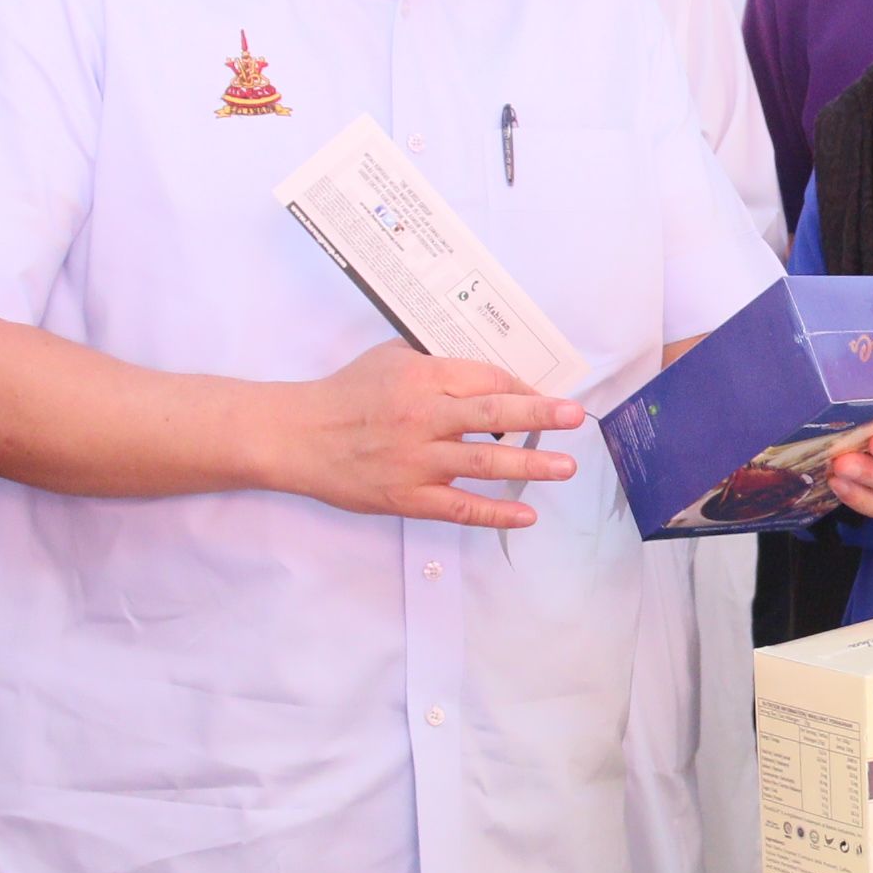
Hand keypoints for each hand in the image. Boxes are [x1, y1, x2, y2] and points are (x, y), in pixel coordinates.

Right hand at [268, 343, 582, 528]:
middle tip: (575, 418)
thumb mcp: (390, 358)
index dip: (522, 388)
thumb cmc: (345, 393)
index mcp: (422, 377)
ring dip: (530, 464)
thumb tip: (486, 368)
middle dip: (540, 415)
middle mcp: (424, 417)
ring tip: (565, 466)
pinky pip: (459, 506)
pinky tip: (525, 514)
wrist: (298, 436)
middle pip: (493, 414)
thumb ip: (436, 361)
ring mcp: (417, 460)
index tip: (546, 397)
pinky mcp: (407, 496)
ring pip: (484, 462)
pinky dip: (494, 512)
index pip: (487, 379)